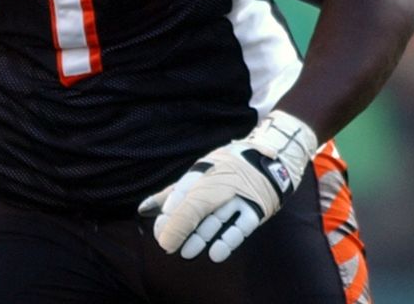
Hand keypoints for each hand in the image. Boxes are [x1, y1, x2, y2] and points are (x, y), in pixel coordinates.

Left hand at [138, 110, 316, 262]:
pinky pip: (240, 226)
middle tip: (167, 245)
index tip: (160, 229)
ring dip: (200, 238)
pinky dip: (227, 240)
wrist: (271, 159)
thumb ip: (171, 194)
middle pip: (197, 207)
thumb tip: (143, 210)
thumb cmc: (227, 170)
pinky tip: (215, 254)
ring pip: (215, 219)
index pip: (182, 193)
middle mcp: (220, 182)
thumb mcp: (199, 175)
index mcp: (204, 171)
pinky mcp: (256, 208)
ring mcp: (239, 196)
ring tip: (187, 253)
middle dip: (180, 227)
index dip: (170, 212)